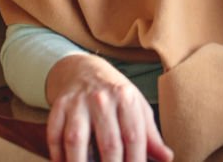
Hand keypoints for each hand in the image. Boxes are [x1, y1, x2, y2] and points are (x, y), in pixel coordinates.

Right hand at [45, 54, 172, 161]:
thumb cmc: (115, 95)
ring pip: (76, 140)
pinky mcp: (59, 106)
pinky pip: (55, 135)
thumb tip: (167, 158)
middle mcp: (102, 98)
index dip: (135, 161)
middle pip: (108, 143)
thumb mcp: (137, 107)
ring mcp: (78, 102)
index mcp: (126, 98)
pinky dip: (58, 155)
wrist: (83, 70)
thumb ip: (150, 135)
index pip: (134, 137)